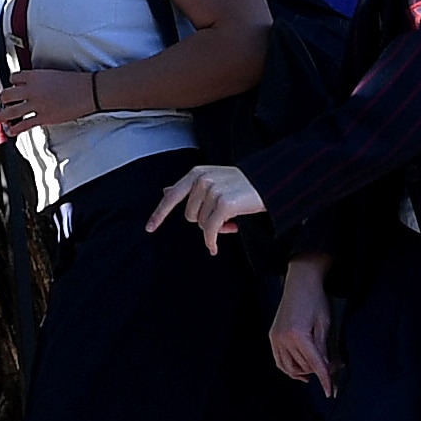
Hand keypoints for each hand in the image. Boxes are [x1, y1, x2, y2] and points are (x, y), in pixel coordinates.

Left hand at [0, 66, 98, 135]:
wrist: (88, 91)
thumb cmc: (74, 82)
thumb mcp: (52, 74)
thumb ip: (39, 79)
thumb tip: (31, 86)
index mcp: (35, 76)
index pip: (13, 78)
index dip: (12, 84)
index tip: (12, 88)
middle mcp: (32, 89)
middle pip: (7, 94)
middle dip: (3, 99)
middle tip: (3, 103)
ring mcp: (36, 104)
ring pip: (10, 111)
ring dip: (1, 116)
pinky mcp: (43, 117)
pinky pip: (23, 124)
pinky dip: (14, 129)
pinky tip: (10, 131)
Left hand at [145, 163, 263, 249]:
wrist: (271, 181)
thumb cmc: (242, 184)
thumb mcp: (213, 180)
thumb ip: (190, 187)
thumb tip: (165, 191)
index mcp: (197, 174)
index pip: (172, 195)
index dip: (159, 213)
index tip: (149, 228)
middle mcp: (203, 180)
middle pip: (189, 215)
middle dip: (204, 221)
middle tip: (223, 218)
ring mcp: (213, 191)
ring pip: (201, 224)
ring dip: (215, 228)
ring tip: (231, 221)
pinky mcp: (225, 203)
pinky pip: (211, 231)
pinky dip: (212, 241)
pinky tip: (215, 247)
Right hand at [270, 253, 338, 396]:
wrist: (301, 282)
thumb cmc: (315, 299)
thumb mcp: (324, 325)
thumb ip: (323, 348)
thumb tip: (327, 368)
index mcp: (299, 335)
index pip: (314, 364)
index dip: (324, 379)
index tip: (330, 391)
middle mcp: (284, 339)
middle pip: (303, 366)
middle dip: (318, 370)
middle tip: (332, 367)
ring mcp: (276, 338)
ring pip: (289, 367)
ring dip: (303, 371)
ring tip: (315, 370)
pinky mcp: (273, 336)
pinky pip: (279, 360)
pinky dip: (289, 367)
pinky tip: (299, 370)